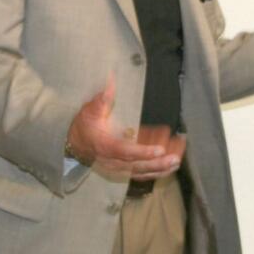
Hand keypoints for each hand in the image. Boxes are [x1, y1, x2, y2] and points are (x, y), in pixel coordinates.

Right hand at [66, 77, 181, 176]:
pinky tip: (171, 165)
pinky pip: (143, 173)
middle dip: (158, 163)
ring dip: (161, 168)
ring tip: (177, 161)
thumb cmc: (85, 126)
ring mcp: (120, 167)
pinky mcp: (125, 169)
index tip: (159, 149)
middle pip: (138, 166)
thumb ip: (102, 99)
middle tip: (175, 158)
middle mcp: (113, 160)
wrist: (76, 144)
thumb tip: (111, 81)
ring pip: (143, 171)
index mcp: (105, 146)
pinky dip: (158, 170)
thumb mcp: (90, 111)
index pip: (125, 151)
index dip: (143, 151)